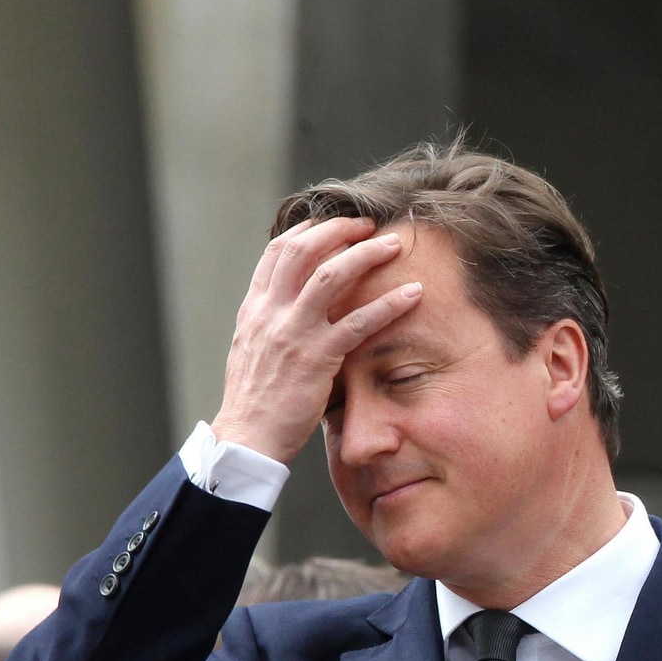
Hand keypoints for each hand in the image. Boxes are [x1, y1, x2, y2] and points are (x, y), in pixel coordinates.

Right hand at [210, 217, 422, 463]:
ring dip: (366, 255)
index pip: (277, 253)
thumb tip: (294, 306)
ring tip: (394, 246)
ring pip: (330, 276)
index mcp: (255, 309)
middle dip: (338, 231)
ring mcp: (293, 334)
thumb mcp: (254, 350)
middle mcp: (270, 313)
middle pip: (303, 251)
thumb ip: (272, 323)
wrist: (247, 437)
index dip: (308, 231)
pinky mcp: (316, 359)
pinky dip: (389, 304)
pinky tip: (413, 295)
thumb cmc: (256, 400)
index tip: (334, 222)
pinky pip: (359, 323)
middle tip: (368, 225)